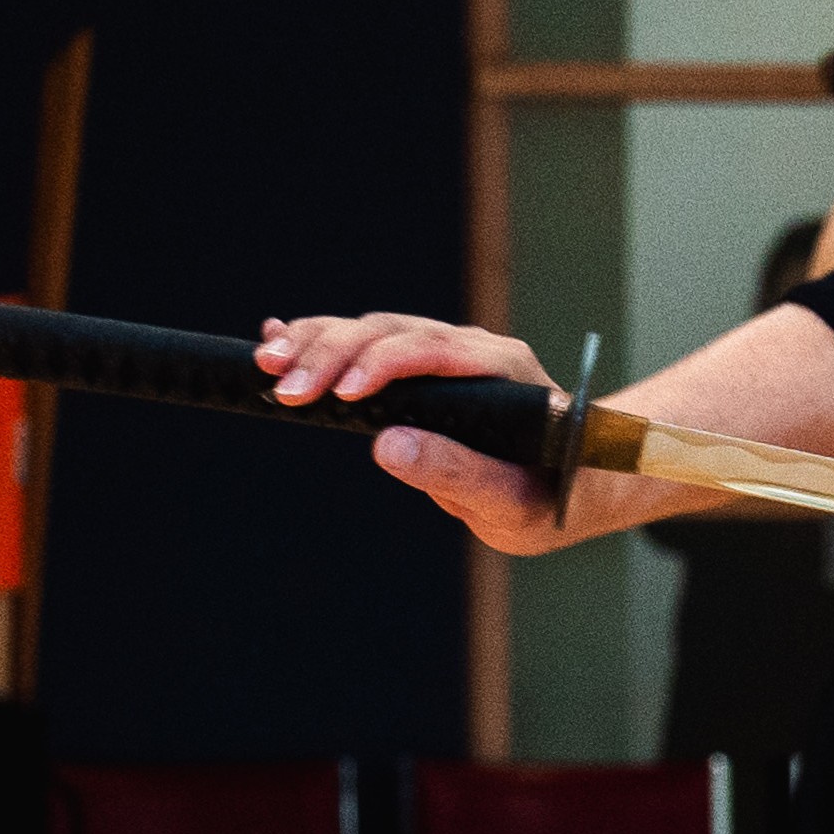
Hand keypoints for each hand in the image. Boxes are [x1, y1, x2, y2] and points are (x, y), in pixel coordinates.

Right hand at [255, 313, 575, 555]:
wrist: (566, 486)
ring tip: (267, 363)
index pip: (434, 350)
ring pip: (372, 329)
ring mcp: (445, 351)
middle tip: (286, 388)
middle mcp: (473, 348)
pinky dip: (320, 339)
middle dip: (334, 353)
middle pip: (393, 331)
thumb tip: (387, 446)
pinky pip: (365, 341)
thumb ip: (456, 474)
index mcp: (504, 369)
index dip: (382, 363)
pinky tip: (276, 338)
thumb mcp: (509, 503)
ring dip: (315, 342)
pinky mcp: (420, 364)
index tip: (341, 393)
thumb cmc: (546, 497)